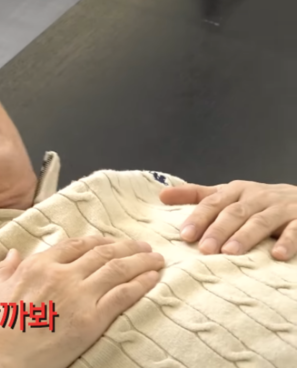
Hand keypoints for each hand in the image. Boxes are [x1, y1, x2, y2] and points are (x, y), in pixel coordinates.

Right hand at [0, 236, 163, 367]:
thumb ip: (6, 269)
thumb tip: (13, 253)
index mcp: (37, 265)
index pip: (75, 245)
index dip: (97, 241)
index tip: (110, 242)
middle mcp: (60, 274)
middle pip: (101, 253)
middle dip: (126, 247)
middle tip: (142, 246)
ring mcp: (78, 296)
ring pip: (117, 269)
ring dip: (140, 261)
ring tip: (155, 259)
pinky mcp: (91, 320)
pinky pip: (122, 295)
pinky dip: (141, 284)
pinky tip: (152, 278)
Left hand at [160, 180, 296, 260]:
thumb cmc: (259, 201)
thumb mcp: (229, 194)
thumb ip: (197, 196)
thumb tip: (161, 195)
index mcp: (236, 191)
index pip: (213, 203)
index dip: (199, 218)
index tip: (185, 235)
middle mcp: (258, 197)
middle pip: (235, 212)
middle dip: (218, 230)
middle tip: (205, 249)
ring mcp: (282, 208)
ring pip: (261, 221)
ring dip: (246, 236)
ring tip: (230, 252)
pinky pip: (296, 230)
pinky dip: (288, 241)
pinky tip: (277, 255)